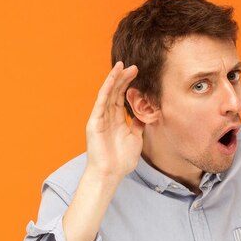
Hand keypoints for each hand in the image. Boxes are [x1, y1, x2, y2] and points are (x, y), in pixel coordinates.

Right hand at [85, 61, 144, 179]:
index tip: (138, 74)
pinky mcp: (94, 122)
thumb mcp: (136, 139)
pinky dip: (106, 89)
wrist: (111, 174)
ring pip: (107, 94)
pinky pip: (101, 102)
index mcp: (116, 121)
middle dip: (124, 78)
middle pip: (115, 92)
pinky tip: (112, 78)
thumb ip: (138, 125)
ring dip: (115, 79)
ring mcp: (100, 118)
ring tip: (122, 66)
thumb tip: (145, 115)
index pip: (121, 98)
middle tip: (134, 66)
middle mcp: (107, 117)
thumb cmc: (121, 160)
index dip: (129, 85)